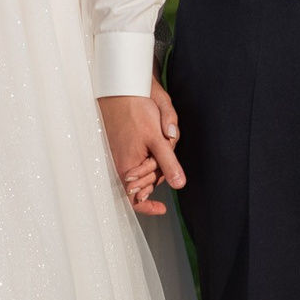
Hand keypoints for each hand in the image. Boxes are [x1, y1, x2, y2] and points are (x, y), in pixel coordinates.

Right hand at [98, 86, 185, 215]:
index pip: (135, 198)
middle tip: (166, 146)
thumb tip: (179, 184)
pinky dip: (149, 156)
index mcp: (127, 167)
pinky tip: (156, 145)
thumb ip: (169, 163)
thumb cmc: (135, 111)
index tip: (162, 209)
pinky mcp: (122, 146)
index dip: (149, 207)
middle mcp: (121, 164)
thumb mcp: (157, 139)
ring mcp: (120, 155)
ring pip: (144, 168)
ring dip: (156, 160)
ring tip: (162, 137)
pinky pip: (137, 158)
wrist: (119, 89)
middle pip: (144, 181)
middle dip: (160, 171)